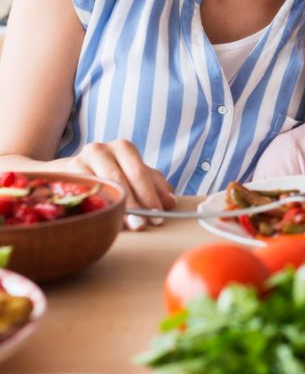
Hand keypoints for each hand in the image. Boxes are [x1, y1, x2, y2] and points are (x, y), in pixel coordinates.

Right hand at [53, 140, 174, 229]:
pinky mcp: (63, 174)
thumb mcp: (132, 175)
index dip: (150, 195)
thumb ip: (154, 185)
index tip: (158, 215)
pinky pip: (80, 193)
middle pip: (121, 179)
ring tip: (126, 225)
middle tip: (143, 224)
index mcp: (123, 148)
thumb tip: (171, 202)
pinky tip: (100, 220)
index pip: (140, 173)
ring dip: (114, 208)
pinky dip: (92, 207)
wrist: (64, 174)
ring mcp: (79, 160)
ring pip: (100, 186)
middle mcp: (101, 150)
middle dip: (134, 204)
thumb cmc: (107, 174)